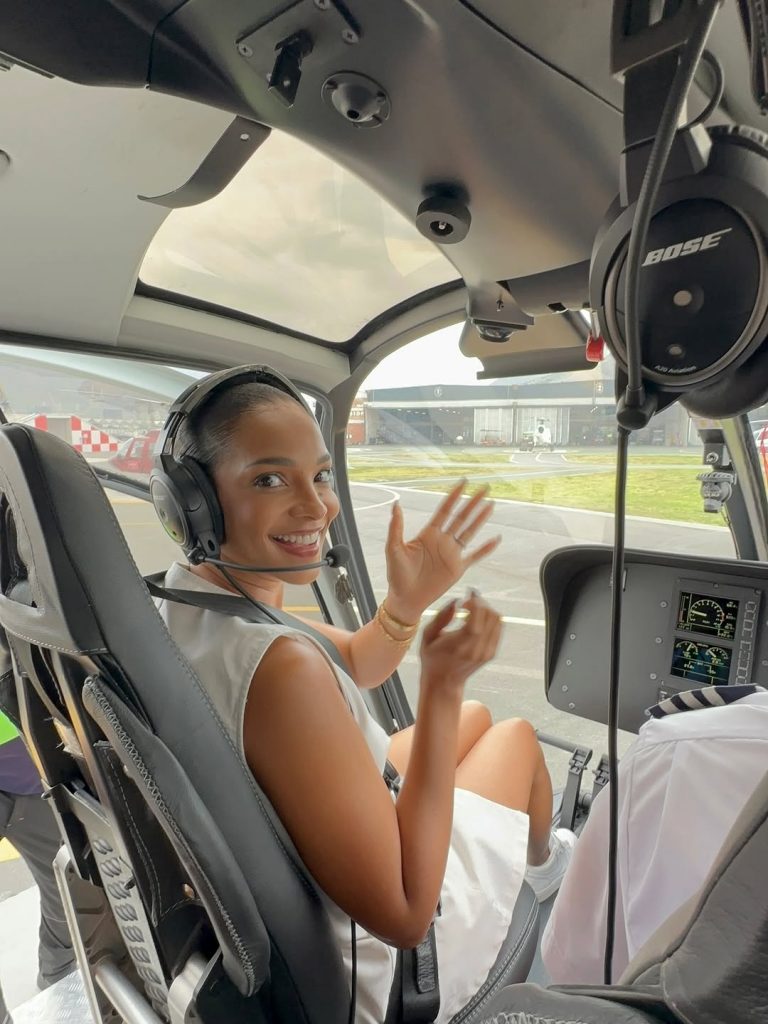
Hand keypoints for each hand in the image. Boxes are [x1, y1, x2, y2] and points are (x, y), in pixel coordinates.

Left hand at [384, 481, 500, 622]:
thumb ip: (396, 527)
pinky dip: (486, 548)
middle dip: (472, 503)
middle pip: (461, 517)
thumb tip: (396, 504)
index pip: (445, 510)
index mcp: (428, 534)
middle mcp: (443, 541)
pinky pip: (475, 556)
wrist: (406, 599)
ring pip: (469, 532)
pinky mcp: (458, 568)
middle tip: (484, 488)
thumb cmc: (396, 575)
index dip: (454, 496)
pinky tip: (496, 539)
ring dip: (480, 519)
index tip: (463, 482)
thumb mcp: (393, 549)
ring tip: (490, 505)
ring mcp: (452, 554)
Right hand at [419, 592, 501, 690]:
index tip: (465, 598)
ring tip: (472, 609)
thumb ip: (441, 617)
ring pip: (497, 619)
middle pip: (490, 616)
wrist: (444, 683)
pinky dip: (490, 618)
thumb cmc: (432, 658)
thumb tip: (457, 601)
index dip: (474, 603)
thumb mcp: (428, 636)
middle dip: (480, 602)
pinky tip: (477, 619)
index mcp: (459, 646)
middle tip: (467, 601)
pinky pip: (498, 627)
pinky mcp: (492, 653)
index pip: (476, 620)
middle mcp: (476, 650)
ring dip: (486, 609)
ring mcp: (487, 652)